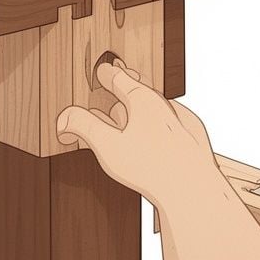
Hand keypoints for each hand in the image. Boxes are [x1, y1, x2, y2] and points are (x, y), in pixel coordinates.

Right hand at [55, 58, 219, 206]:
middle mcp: (165, 106)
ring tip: (128, 113)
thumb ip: (84, 127)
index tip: (103, 69)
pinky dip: (158, 125)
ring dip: (141, 107)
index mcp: (144, 100)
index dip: (108, 75)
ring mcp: (182, 122)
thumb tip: (65, 118)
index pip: (121, 80)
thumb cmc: (153, 168)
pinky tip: (154, 138)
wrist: (194, 190)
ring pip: (157, 108)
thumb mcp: (108, 145)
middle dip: (127, 86)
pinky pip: (172, 124)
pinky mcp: (194, 140)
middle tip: (118, 79)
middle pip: (141, 90)